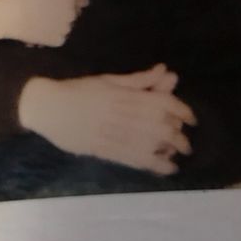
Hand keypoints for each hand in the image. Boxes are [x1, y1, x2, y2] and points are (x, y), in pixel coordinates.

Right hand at [0, 0, 86, 47]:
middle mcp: (71, 16)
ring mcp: (65, 30)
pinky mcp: (57, 41)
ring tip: (42, 17)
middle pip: (74, 13)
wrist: (9, 16)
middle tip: (46, 7)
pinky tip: (41, 27)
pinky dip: (53, 34)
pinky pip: (60, 37)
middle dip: (64, 10)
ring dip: (59, 22)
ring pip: (67, 25)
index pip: (81, 0)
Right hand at [18, 65, 196, 174]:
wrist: (49, 107)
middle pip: (161, 125)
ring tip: (178, 155)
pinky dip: (156, 165)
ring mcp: (115, 133)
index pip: (162, 102)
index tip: (191, 119)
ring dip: (170, 150)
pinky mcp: (107, 150)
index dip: (182, 110)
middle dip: (178, 135)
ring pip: (152, 143)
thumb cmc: (79, 90)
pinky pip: (136, 159)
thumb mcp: (109, 80)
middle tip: (186, 143)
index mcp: (124, 93)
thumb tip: (166, 71)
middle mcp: (123, 113)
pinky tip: (167, 168)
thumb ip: (139, 80)